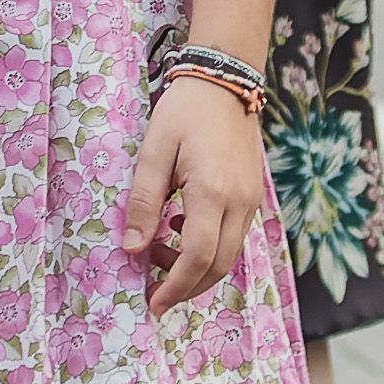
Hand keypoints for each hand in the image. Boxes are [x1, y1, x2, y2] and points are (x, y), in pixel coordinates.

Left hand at [122, 75, 267, 311]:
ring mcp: (251, 200)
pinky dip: (209, 247)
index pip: (198, 258)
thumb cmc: (184, 111)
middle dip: (186, 287)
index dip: (175, 286)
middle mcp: (239, 203)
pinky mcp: (252, 195)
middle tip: (154, 291)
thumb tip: (131, 248)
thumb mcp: (153, 151)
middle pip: (218, 266)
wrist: (225, 80)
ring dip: (196, 267)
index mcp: (213, 192)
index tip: (153, 303)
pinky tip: (181, 226)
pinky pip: (234, 236)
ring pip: (229, 255)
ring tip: (160, 252)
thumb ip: (143, 201)